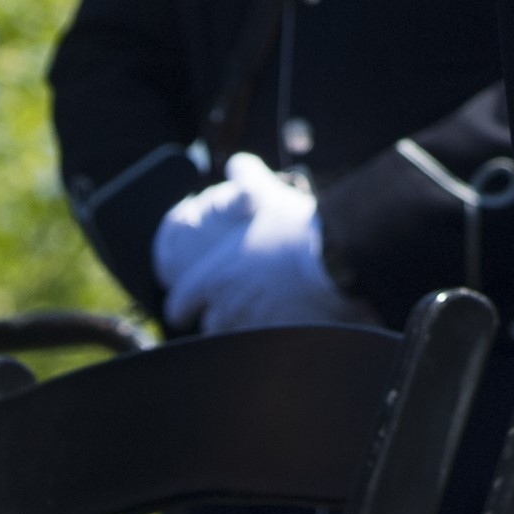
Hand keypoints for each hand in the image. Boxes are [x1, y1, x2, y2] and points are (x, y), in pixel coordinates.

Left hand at [154, 153, 371, 335]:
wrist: (335, 259)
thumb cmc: (295, 227)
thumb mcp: (266, 194)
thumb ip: (246, 176)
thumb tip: (237, 164)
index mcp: (214, 278)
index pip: (178, 305)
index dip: (181, 306)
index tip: (185, 307)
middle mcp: (227, 308)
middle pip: (209, 326)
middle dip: (218, 318)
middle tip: (234, 305)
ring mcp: (253, 328)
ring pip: (236, 340)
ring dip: (244, 331)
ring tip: (262, 316)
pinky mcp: (280, 341)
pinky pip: (267, 350)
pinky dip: (272, 342)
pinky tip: (286, 330)